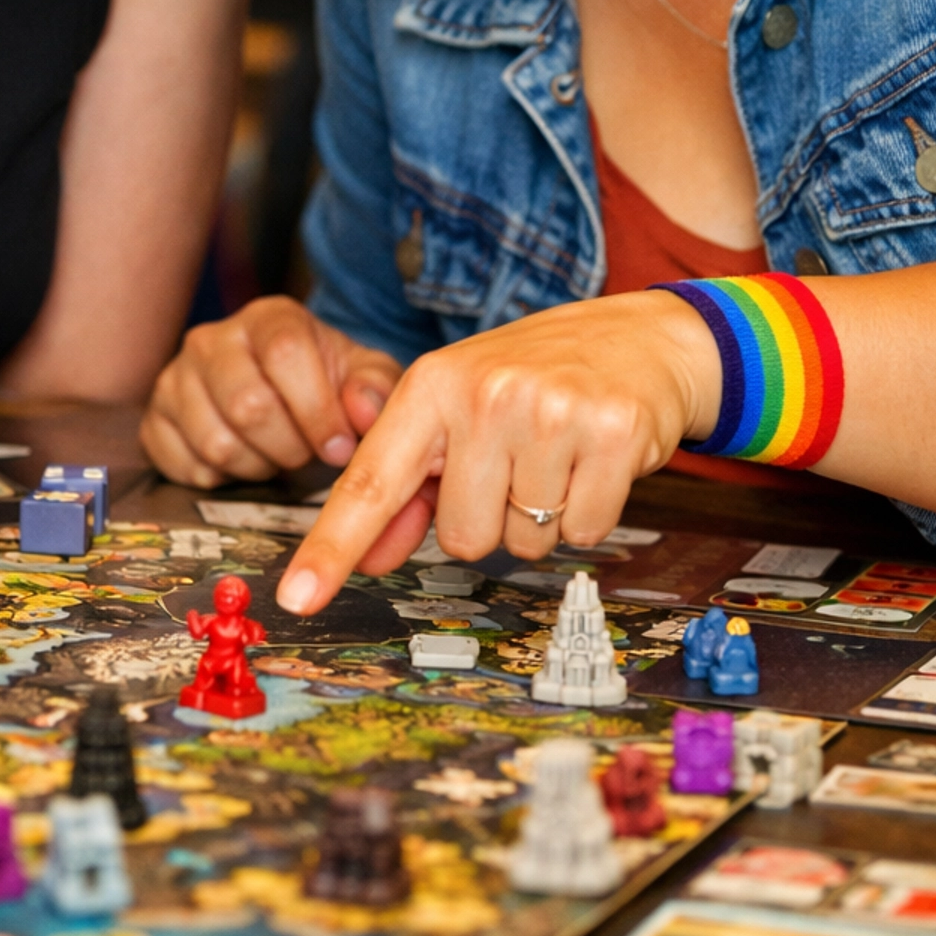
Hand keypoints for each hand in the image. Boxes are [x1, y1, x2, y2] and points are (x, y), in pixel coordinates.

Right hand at [141, 296, 403, 487]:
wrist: (279, 394)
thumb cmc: (325, 383)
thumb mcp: (365, 377)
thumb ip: (376, 389)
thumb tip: (363, 411)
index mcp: (268, 318)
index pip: (285, 353)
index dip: (317, 409)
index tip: (338, 446)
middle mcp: (212, 339)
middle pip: (248, 405)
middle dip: (288, 446)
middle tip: (304, 453)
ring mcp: (176, 378)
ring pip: (215, 442)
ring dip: (256, 465)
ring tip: (273, 453)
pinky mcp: (155, 419)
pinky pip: (183, 465)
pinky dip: (219, 478)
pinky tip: (240, 460)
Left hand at [275, 289, 720, 614]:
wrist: (639, 337)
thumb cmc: (534, 378)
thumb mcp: (459, 410)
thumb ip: (409, 484)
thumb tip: (367, 559)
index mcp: (431, 385)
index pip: (370, 481)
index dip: (331, 546)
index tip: (296, 598)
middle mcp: (485, 395)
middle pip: (459, 537)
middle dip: (489, 516)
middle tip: (517, 460)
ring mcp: (550, 412)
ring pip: (522, 541)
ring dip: (542, 515)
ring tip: (558, 454)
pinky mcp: (613, 435)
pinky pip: (583, 532)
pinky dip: (590, 511)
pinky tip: (594, 462)